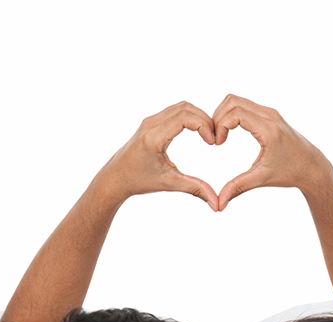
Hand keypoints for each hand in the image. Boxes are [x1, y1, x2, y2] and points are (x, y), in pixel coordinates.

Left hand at [96, 101, 220, 210]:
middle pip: (185, 108)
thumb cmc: (139, 181)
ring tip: (208, 135)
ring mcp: (149, 121)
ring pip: (180, 107)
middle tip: (215, 137)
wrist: (116, 178)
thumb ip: (195, 189)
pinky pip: (174, 111)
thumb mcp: (169, 184)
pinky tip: (197, 132)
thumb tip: (217, 204)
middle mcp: (150, 124)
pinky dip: (189, 117)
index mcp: (153, 137)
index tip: (212, 143)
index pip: (185, 118)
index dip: (204, 126)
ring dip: (197, 117)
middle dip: (205, 120)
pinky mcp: (150, 122)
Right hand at [212, 95, 330, 209]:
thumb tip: (218, 204)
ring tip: (221, 136)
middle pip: (233, 101)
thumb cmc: (290, 173)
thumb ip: (238, 187)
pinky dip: (232, 115)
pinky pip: (245, 105)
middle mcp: (270, 116)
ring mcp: (271, 113)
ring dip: (224, 115)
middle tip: (215, 138)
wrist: (312, 167)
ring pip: (237, 100)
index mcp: (269, 130)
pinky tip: (230, 132)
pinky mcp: (270, 114)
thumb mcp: (262, 179)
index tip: (218, 144)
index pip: (236, 113)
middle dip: (218, 117)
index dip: (220, 125)